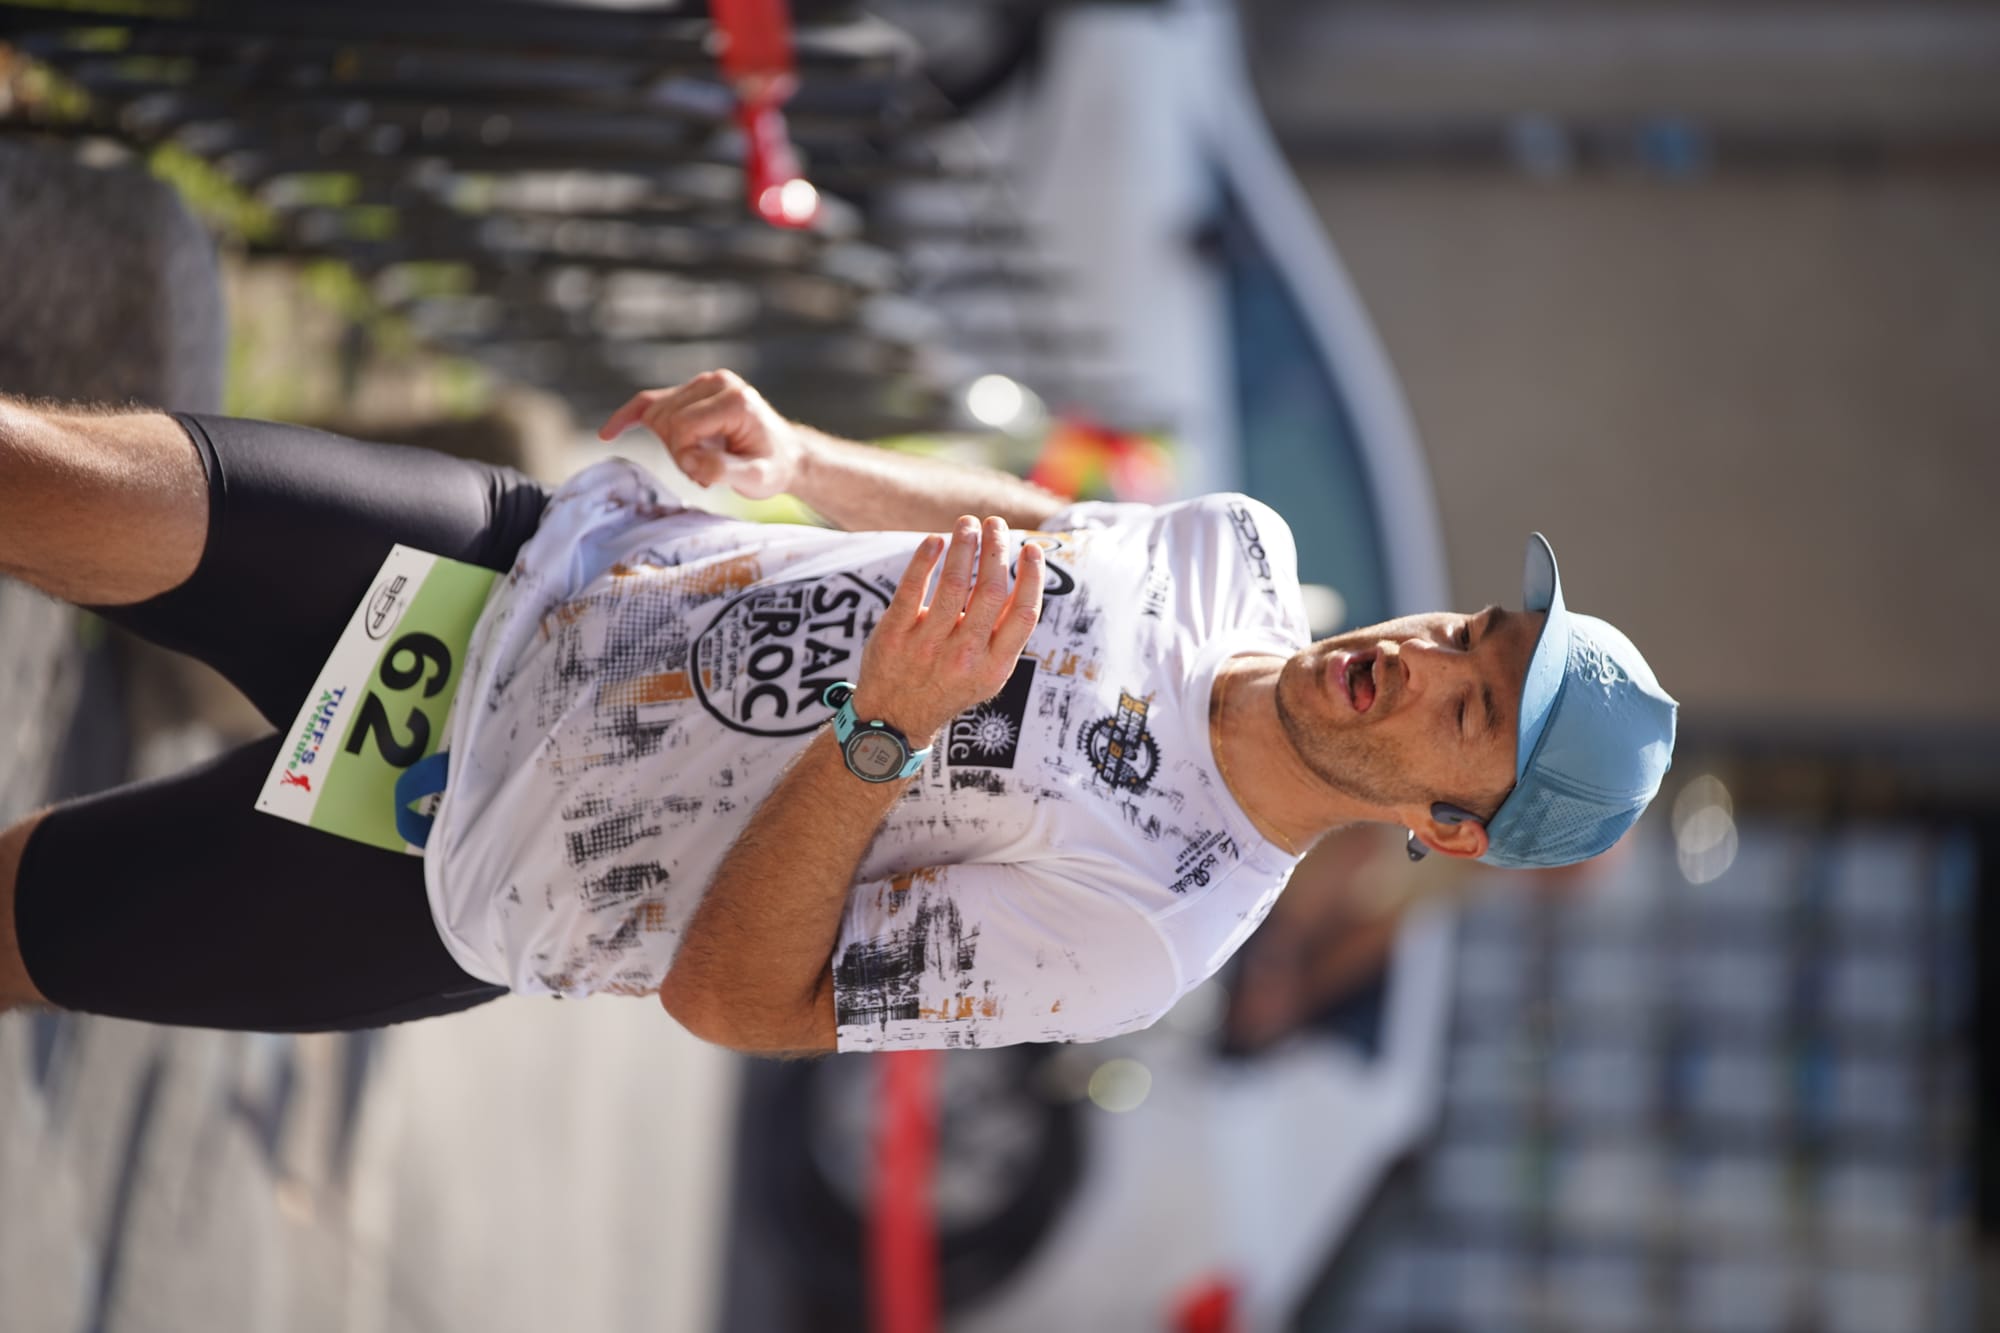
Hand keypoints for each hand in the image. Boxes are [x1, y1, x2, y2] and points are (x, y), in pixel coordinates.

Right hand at [596, 370, 804, 499]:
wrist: (786, 456)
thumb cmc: (772, 467)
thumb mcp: (756, 478)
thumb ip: (724, 470)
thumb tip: (691, 462)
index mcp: (735, 399)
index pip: (682, 427)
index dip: (684, 457)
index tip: (704, 477)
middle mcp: (718, 382)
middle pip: (666, 420)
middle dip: (677, 452)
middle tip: (703, 472)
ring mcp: (703, 383)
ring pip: (657, 416)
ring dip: (669, 445)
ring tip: (699, 461)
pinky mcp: (691, 391)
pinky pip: (649, 402)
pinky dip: (629, 416)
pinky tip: (608, 433)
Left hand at [853, 516, 1043, 743]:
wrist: (895, 719)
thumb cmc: (949, 685)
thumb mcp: (987, 674)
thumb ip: (1004, 634)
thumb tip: (1027, 578)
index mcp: (995, 666)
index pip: (1024, 614)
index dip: (1033, 577)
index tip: (1032, 548)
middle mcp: (964, 656)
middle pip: (991, 591)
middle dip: (997, 549)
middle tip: (996, 524)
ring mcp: (927, 646)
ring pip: (954, 583)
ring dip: (965, 545)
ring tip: (968, 523)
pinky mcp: (894, 636)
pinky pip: (912, 589)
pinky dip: (926, 559)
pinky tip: (935, 540)